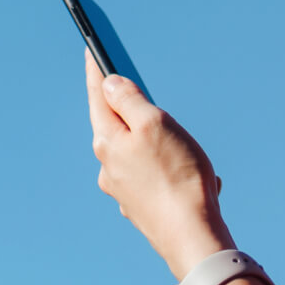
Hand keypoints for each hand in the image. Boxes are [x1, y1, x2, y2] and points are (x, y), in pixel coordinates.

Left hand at [86, 49, 234, 278]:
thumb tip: (109, 84)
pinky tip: (193, 175)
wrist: (190, 233)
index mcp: (109, 142)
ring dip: (157, 144)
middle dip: (131, 111)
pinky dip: (171, 169)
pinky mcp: (141, 206)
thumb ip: (129, 101)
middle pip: (115, 126)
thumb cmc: (177, 175)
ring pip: (136, 153)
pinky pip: (155, 176)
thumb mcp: (154, 124)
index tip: (91, 51)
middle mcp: (109, 167)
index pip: (99, 98)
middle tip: (144, 95)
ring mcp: (123, 189)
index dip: (97, 72)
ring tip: (185, 147)